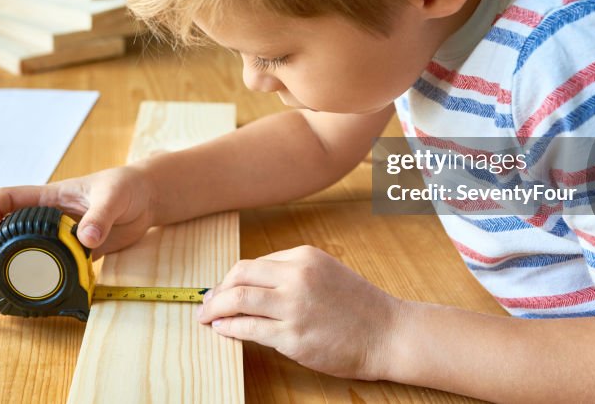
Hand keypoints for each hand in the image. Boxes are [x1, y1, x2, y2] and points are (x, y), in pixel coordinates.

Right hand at [0, 165, 155, 283]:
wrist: (146, 201)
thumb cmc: (127, 187)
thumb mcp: (114, 195)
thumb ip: (101, 215)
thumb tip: (86, 238)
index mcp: (49, 198)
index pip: (7, 199)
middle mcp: (46, 220)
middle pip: (4, 233)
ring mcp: (57, 240)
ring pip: (22, 255)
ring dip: (6, 274)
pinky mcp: (72, 256)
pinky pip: (48, 271)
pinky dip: (36, 286)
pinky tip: (28, 302)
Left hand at [196, 245, 402, 380]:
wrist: (388, 333)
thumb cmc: (359, 307)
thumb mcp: (325, 273)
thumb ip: (292, 274)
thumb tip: (251, 285)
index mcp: (304, 257)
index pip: (253, 264)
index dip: (231, 279)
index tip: (220, 291)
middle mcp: (297, 277)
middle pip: (239, 276)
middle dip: (216, 291)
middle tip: (206, 304)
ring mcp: (294, 307)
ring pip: (238, 300)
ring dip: (215, 309)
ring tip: (206, 318)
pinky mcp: (293, 337)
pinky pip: (248, 329)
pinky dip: (229, 329)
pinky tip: (223, 331)